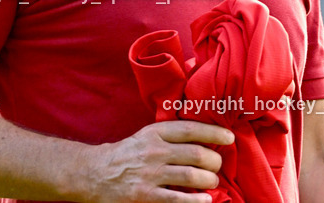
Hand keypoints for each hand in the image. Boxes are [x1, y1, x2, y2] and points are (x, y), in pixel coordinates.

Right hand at [82, 120, 233, 201]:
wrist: (94, 174)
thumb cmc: (128, 154)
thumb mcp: (146, 135)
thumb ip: (171, 134)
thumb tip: (206, 136)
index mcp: (155, 132)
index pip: (191, 129)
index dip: (214, 132)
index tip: (229, 137)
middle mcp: (154, 151)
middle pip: (197, 154)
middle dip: (215, 161)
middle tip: (218, 165)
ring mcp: (149, 174)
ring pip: (192, 176)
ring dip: (209, 180)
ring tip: (212, 182)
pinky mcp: (145, 196)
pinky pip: (178, 199)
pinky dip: (196, 200)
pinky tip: (205, 199)